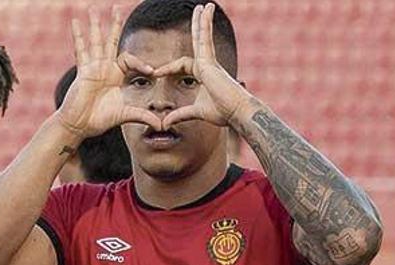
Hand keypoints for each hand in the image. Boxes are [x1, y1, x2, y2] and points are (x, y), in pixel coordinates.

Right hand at [56, 5, 162, 137]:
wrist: (79, 126)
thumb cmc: (99, 120)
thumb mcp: (125, 115)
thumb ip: (143, 116)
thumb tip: (162, 125)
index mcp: (116, 75)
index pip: (130, 60)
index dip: (142, 64)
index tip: (152, 72)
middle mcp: (105, 68)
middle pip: (111, 41)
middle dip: (114, 24)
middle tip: (117, 7)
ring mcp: (93, 67)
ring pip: (96, 41)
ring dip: (95, 25)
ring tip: (93, 8)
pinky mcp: (83, 71)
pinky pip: (81, 50)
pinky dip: (78, 36)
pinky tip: (75, 21)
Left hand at [155, 3, 253, 128]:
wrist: (237, 112)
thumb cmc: (223, 112)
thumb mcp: (196, 113)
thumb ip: (180, 115)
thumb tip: (165, 123)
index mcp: (204, 74)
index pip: (183, 65)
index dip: (169, 68)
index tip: (156, 74)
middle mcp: (208, 65)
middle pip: (198, 42)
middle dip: (197, 27)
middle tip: (198, 11)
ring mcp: (210, 62)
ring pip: (203, 36)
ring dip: (203, 21)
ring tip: (204, 6)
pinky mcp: (210, 61)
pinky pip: (205, 39)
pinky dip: (204, 25)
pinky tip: (204, 12)